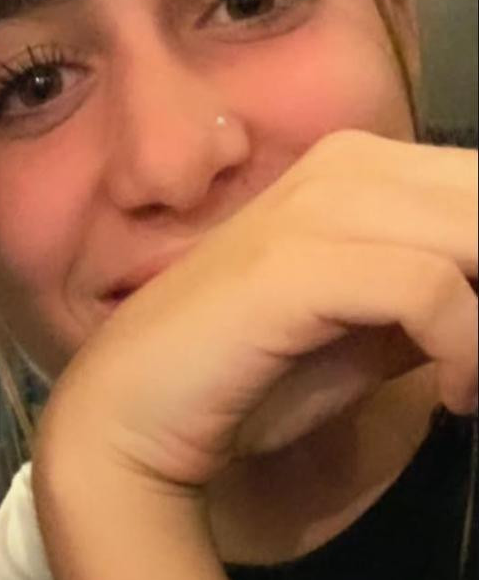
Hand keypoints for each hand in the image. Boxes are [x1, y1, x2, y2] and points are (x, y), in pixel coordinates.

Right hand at [40, 131, 477, 488]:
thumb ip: (440, 298)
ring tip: (478, 383)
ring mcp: (313, 208)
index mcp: (359, 168)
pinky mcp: (293, 262)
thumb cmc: (246, 376)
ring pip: (476, 231)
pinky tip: (456, 397)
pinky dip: (466, 347)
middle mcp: (344, 166)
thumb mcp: (370, 330)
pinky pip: (428, 287)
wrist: (134, 412)